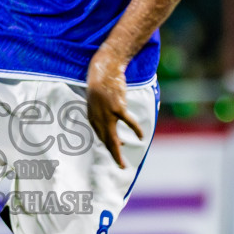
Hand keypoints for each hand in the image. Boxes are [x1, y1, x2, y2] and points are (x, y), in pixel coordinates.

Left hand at [85, 49, 142, 169]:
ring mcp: (107, 114)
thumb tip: (112, 119)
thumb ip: (101, 110)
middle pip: (105, 140)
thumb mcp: (97, 97)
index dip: (107, 143)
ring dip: (117, 152)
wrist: (105, 68)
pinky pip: (128, 123)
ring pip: (113, 138)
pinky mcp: (117, 108)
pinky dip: (135, 130)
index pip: (99, 134)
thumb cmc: (102, 81)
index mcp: (92, 114)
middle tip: (119, 166)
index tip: (115, 148)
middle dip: (112, 154)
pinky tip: (141, 137)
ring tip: (122, 163)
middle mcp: (97, 117)